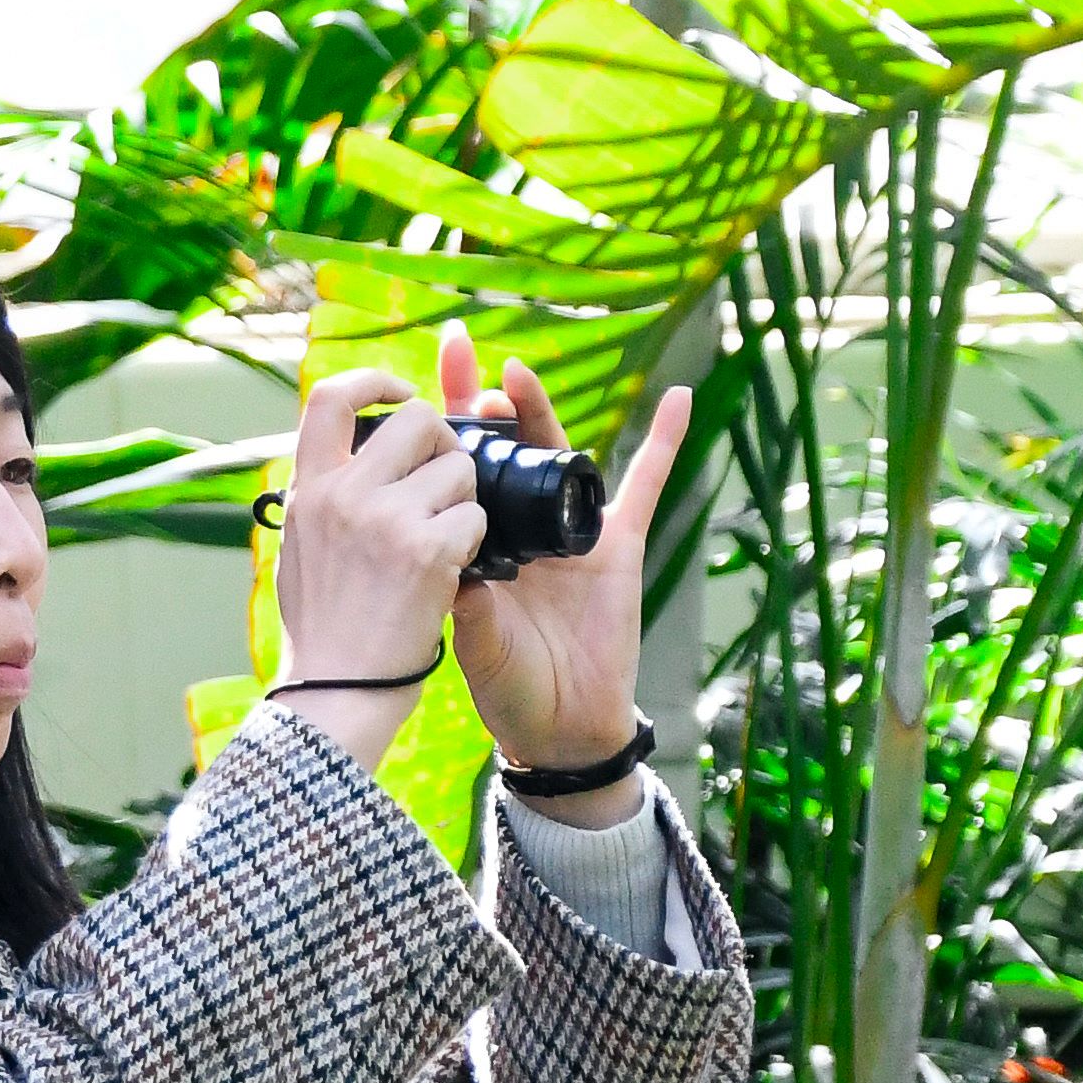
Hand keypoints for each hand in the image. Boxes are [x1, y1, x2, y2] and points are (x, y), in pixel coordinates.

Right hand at [271, 361, 485, 774]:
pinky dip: (474, 543)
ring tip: (443, 542)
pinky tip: (454, 572)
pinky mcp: (429, 552)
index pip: (330, 396)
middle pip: (415, 419)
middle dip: (445, 442)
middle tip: (445, 481)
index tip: (401, 392)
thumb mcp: (300, 549)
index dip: (375, 380)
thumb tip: (344, 459)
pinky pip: (474, 518)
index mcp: (308, 489)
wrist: (338, 692)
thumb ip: (323, 498)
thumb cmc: (323, 630)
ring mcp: (387, 520)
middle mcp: (343, 494)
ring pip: (457, 468)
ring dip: (464, 499)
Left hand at [438, 326, 688, 828]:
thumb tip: (456, 563)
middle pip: (498, 446)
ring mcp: (569, 530)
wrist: (559, 727)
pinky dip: (664, 442)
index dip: (431, 430)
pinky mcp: (618, 545)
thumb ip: (468, 601)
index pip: (448, 471)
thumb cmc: (507, 687)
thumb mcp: (474, 642)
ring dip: (539, 410)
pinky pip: (645, 485)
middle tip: (458, 355)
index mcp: (474, 542)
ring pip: (558, 453)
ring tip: (516, 374)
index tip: (403, 387)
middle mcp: (518, 526)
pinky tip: (679, 399)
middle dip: (478, 401)